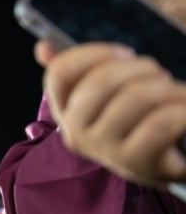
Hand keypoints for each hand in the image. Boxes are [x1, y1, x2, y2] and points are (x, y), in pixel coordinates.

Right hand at [36, 40, 185, 185]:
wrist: (162, 166)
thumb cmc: (135, 122)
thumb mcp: (105, 97)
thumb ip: (77, 73)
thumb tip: (42, 47)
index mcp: (65, 112)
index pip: (60, 73)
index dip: (95, 54)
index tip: (126, 53)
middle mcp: (75, 133)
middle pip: (102, 81)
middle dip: (142, 68)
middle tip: (161, 76)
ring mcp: (103, 149)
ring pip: (137, 97)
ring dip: (170, 89)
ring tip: (178, 95)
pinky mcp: (134, 161)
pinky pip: (160, 122)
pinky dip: (181, 111)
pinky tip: (184, 112)